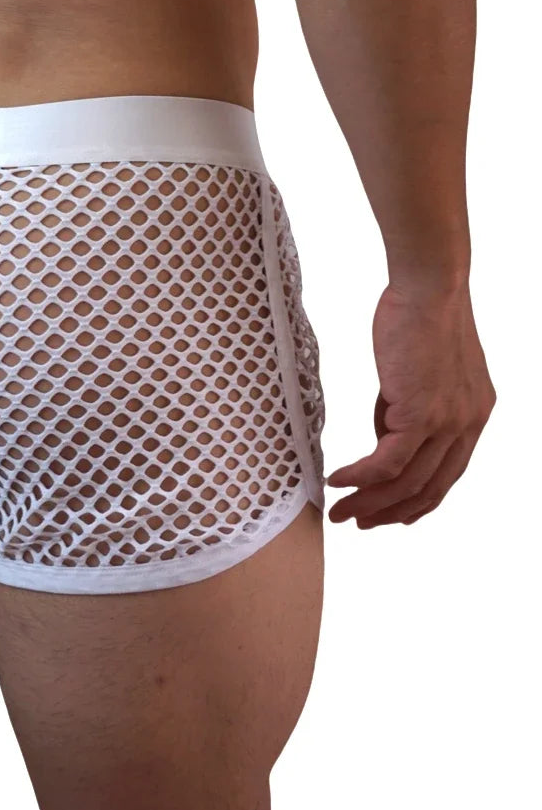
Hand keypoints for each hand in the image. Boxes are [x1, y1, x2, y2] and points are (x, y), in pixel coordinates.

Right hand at [327, 282, 494, 527]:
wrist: (429, 289)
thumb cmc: (418, 317)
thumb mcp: (416, 373)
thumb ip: (404, 410)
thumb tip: (383, 438)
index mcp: (472, 416)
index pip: (447, 474)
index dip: (417, 502)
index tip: (388, 514)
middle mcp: (466, 425)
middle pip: (428, 488)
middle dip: (390, 512)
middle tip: (357, 521)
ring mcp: (447, 422)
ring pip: (408, 482)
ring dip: (370, 502)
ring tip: (341, 510)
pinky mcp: (421, 414)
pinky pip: (387, 461)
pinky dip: (359, 477)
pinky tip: (337, 480)